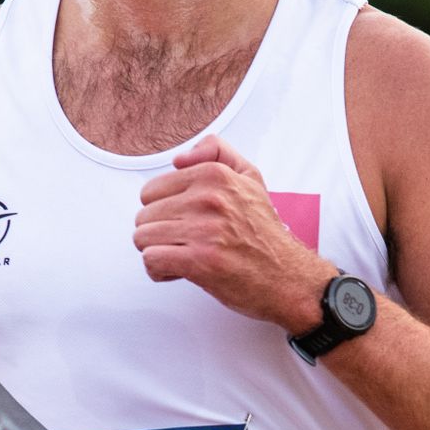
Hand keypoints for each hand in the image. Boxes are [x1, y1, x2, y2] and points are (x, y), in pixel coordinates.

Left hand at [134, 136, 333, 328]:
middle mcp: (208, 198)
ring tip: (182, 255)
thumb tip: (179, 158)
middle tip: (185, 242)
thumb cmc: (264, 234)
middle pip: (144, 215)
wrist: (287, 276)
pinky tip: (179, 271)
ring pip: (142, 237)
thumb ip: (216, 152)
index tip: (184, 221)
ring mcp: (203, 229)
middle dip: (159, 233)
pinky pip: (151, 259)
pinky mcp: (199, 260)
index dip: (164, 210)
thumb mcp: (250, 177)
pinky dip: (159, 271)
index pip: (152, 190)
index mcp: (215, 175)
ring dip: (158, 252)